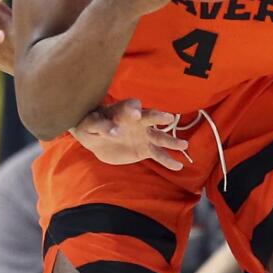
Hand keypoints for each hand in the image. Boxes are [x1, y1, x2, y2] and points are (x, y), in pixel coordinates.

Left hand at [70, 99, 188, 170]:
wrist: (95, 138)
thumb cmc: (90, 126)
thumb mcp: (89, 125)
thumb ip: (100, 126)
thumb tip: (114, 131)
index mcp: (122, 110)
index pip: (129, 106)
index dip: (132, 109)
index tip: (135, 114)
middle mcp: (137, 120)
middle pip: (150, 117)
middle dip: (158, 117)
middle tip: (168, 118)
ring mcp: (143, 135)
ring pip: (159, 137)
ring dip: (170, 141)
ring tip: (183, 146)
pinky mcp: (145, 149)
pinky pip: (158, 154)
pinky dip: (167, 160)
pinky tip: (178, 166)